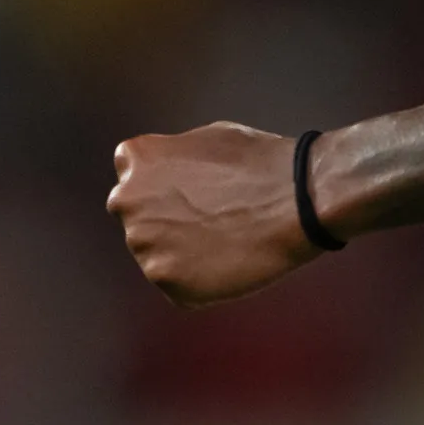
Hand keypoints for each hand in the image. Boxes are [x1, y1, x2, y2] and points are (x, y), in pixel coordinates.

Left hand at [108, 122, 323, 306]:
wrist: (295, 201)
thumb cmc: (257, 163)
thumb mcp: (202, 138)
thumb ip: (170, 160)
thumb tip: (164, 179)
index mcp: (135, 161)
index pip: (132, 178)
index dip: (163, 187)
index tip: (191, 193)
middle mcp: (128, 201)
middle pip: (138, 219)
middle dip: (164, 222)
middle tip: (208, 222)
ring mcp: (145, 245)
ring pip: (155, 255)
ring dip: (180, 253)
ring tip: (222, 241)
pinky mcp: (167, 281)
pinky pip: (175, 286)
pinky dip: (196, 281)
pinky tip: (226, 262)